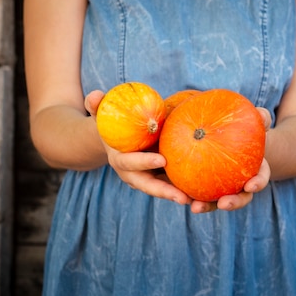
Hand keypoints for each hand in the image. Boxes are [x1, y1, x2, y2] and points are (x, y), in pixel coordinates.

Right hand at [84, 90, 192, 204]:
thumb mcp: (102, 114)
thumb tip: (94, 96)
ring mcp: (146, 179)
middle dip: (163, 191)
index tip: (162, 160)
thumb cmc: (112, 123)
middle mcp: (132, 174)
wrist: (116, 139)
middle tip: (181, 196)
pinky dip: (182, 190)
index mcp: (119, 159)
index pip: (129, 163)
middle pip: (147, 185)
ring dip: (175, 196)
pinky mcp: (158, 179)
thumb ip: (96, 106)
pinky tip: (200, 194)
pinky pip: (170, 186)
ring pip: (160, 190)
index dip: (144, 162)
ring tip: (193, 200)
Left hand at [190, 106, 272, 213]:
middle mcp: (239, 185)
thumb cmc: (244, 128)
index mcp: (255, 171)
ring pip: (216, 202)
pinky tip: (178, 195)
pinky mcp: (203, 188)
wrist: (227, 137)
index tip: (250, 186)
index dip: (257, 184)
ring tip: (195, 207)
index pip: (259, 179)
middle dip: (233, 203)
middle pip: (239, 198)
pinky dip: (188, 195)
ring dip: (207, 206)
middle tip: (223, 204)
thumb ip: (260, 118)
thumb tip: (262, 114)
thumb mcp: (253, 121)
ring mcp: (221, 189)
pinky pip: (196, 193)